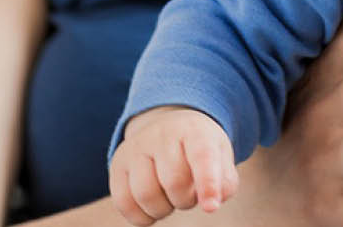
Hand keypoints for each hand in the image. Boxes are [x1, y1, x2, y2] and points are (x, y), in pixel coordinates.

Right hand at [109, 107, 240, 225]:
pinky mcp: (117, 164)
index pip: (201, 156)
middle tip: (189, 193)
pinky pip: (124, 204)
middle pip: (174, 183)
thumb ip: (225, 181)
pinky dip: (142, 216)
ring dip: (163, 209)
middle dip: (186, 200)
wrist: (167, 125)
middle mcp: (162, 134)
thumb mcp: (220, 155)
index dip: (207, 184)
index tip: (211, 207)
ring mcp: (136, 147)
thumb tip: (213, 201)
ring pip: (146, 195)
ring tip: (171, 197)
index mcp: (194, 130)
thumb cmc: (198, 147)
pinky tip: (153, 206)